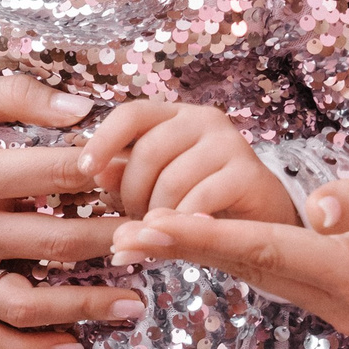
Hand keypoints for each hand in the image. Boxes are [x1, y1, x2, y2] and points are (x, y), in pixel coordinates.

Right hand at [0, 79, 145, 348]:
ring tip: (135, 305)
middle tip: (165, 243)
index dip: (111, 174)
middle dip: (118, 245)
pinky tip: (71, 347)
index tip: (149, 175)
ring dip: (85, 307)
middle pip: (56, 243)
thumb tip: (86, 109)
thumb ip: (19, 97)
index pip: (61, 176)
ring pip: (25, 303)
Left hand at [81, 102, 297, 223]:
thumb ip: (126, 180)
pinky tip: (185, 235)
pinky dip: (183, 225)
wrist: (263, 222)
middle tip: (137, 220)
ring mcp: (230, 143)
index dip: (103, 141)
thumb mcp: (156, 189)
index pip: (131, 114)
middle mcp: (204, 119)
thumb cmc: (202, 201)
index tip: (85, 172)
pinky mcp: (249, 173)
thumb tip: (96, 174)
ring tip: (163, 228)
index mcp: (176, 116)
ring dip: (158, 215)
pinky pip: (199, 201)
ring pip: (171, 180)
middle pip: (147, 151)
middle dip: (132, 194)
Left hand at [107, 151, 348, 336]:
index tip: (151, 224)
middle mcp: (340, 300)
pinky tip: (189, 240)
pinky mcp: (335, 296)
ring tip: (136, 238)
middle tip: (120, 239)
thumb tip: (318, 206)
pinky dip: (228, 256)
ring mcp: (337, 305)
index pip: (266, 247)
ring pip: (253, 274)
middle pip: (247, 268)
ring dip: (198, 255)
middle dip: (183, 250)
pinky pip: (269, 275)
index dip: (205, 233)